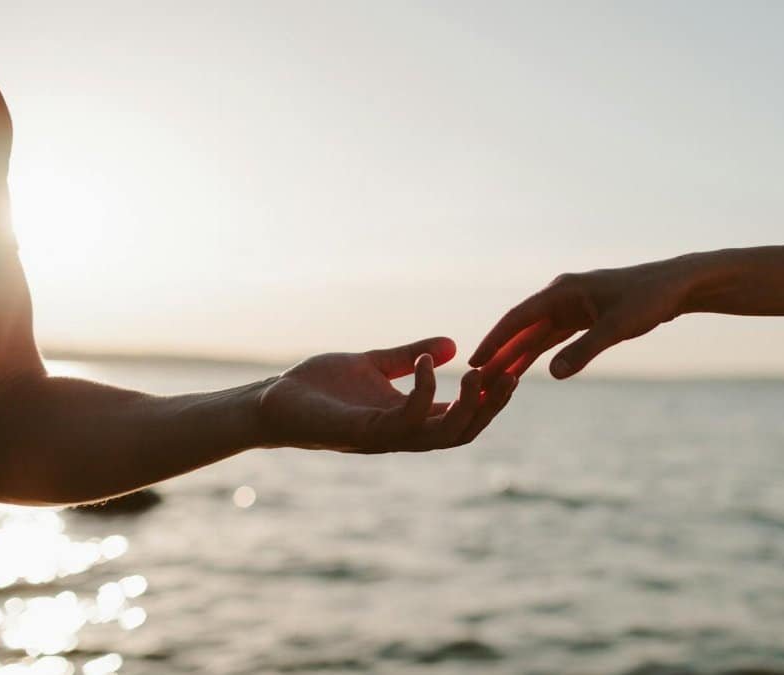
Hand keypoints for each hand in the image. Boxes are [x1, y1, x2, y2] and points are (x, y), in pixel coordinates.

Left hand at [258, 337, 515, 451]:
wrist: (273, 401)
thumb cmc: (319, 387)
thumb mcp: (374, 365)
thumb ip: (410, 358)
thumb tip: (452, 345)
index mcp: (408, 420)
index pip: (462, 417)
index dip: (490, 398)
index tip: (510, 368)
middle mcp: (402, 434)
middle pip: (463, 432)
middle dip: (491, 407)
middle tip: (510, 374)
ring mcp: (385, 436)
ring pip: (444, 433)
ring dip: (468, 406)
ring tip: (479, 373)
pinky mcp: (364, 432)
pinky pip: (408, 419)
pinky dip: (425, 390)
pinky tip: (428, 362)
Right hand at [470, 259, 698, 380]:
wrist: (675, 287)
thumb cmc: (648, 300)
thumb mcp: (616, 328)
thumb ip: (584, 351)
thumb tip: (553, 375)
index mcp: (562, 291)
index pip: (518, 318)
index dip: (495, 341)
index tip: (474, 361)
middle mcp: (561, 296)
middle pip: (522, 329)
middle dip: (500, 353)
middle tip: (476, 379)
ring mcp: (571, 306)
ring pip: (536, 335)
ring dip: (517, 356)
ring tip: (493, 380)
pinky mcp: (583, 316)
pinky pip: (553, 338)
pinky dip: (539, 353)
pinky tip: (525, 371)